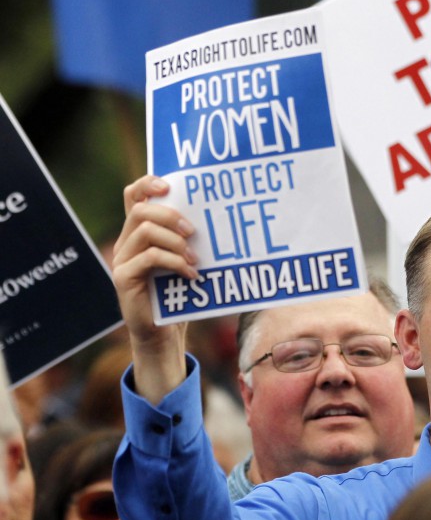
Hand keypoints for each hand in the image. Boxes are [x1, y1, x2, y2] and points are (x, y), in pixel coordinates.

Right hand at [111, 176, 195, 390]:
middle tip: (192, 231)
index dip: (146, 184)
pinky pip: (148, 258)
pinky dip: (174, 262)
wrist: (163, 334)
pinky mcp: (123, 278)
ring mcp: (122, 260)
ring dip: (174, 241)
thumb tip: (219, 217)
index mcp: (139, 233)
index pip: (133, 196)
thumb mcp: (186, 262)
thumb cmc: (178, 295)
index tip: (168, 184)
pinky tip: (191, 274)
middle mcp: (126, 243)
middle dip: (170, 216)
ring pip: (145, 231)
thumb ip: (189, 241)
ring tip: (195, 257)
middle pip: (140, 211)